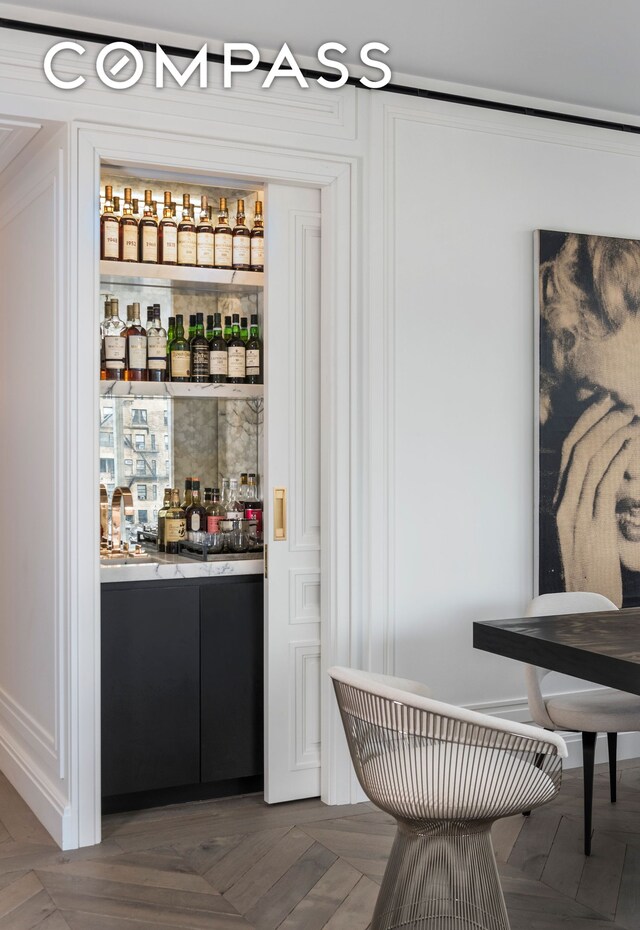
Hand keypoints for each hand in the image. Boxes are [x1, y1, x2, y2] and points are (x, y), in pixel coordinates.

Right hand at [554, 393, 639, 606]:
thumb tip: (600, 476)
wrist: (584, 606)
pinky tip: (630, 445)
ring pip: (589, 463)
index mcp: (559, 504)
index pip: (566, 454)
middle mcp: (563, 506)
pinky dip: (618, 460)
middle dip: (597, 422)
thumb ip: (586, 505)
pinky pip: (605, 485)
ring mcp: (577, 516)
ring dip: (612, 436)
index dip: (584, 425)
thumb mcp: (582, 534)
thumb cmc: (588, 574)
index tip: (599, 406)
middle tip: (618, 405)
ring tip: (629, 420)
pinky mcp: (594, 528)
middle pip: (576, 452)